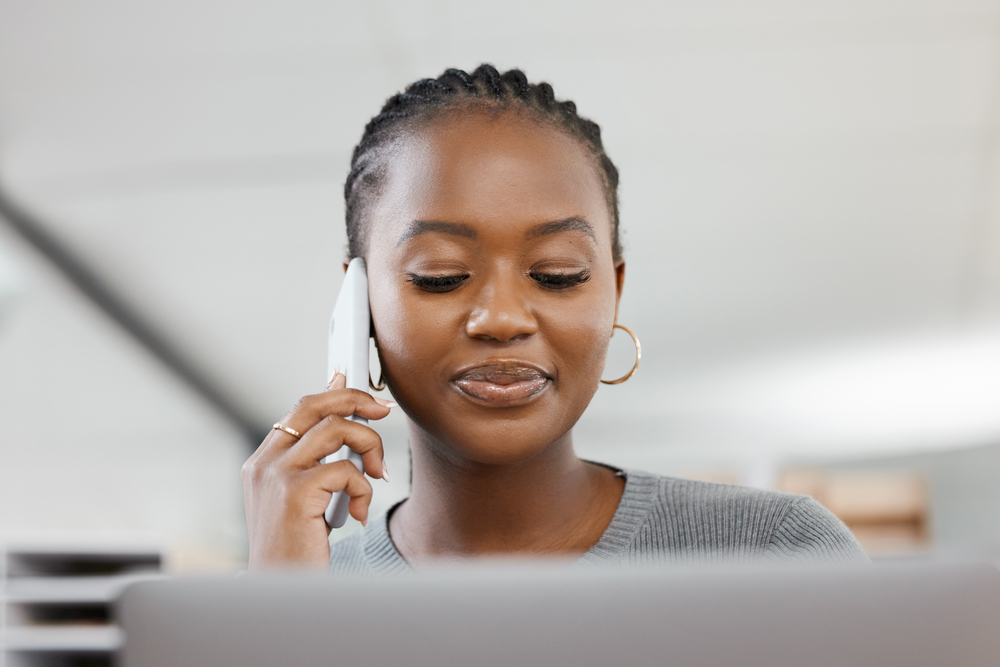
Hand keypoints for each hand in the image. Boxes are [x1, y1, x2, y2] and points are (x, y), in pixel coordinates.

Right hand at [241, 372, 392, 570]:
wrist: (283, 593)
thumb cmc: (297, 551)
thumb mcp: (305, 500)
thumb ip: (318, 464)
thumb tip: (346, 427)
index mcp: (262, 463)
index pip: (299, 409)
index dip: (334, 393)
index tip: (361, 390)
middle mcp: (264, 463)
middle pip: (314, 406)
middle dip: (355, 400)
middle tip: (383, 410)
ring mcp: (277, 476)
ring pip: (337, 429)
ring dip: (370, 446)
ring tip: (377, 474)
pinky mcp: (296, 493)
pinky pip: (347, 470)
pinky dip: (364, 490)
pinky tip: (358, 513)